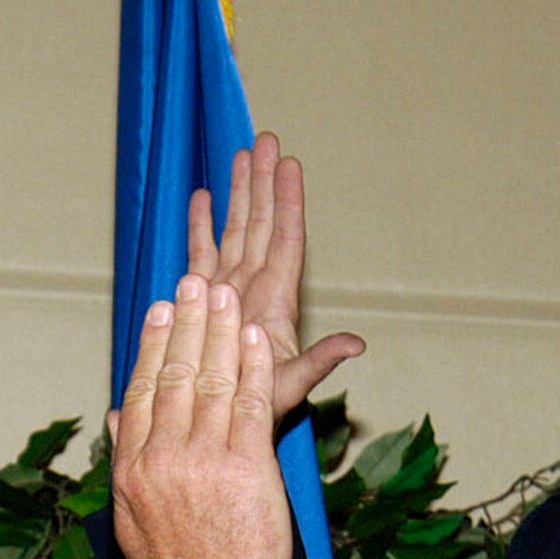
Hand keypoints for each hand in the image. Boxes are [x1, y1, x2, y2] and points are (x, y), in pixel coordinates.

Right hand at [110, 274, 290, 558]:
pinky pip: (251, 404)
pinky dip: (251, 366)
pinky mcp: (248, 467)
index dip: (152, 345)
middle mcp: (165, 458)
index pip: (142, 391)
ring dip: (219, 331)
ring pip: (212, 381)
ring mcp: (206, 460)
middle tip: (193, 283)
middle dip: (186, 323)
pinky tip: (252, 337)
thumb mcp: (132, 520)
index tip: (160, 312)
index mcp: (134, 469)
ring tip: (224, 296)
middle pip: (175, 374)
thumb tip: (118, 417)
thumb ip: (125, 462)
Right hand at [188, 133, 363, 423]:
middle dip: (264, 182)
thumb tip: (358, 344)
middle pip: (262, 223)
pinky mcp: (202, 297)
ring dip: (239, 193)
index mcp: (276, 299)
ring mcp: (228, 289)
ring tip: (242, 154)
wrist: (216, 419)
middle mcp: (254, 287)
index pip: (286, 239)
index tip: (290, 164)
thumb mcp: (291, 384)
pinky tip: (203, 198)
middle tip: (268, 139)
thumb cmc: (256, 408)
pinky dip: (202, 225)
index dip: (289, 201)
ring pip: (235, 230)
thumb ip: (320, 361)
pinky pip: (202, 253)